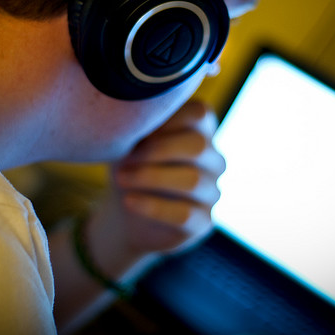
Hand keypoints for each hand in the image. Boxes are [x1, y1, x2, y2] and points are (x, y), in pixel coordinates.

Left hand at [112, 100, 225, 255]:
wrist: (127, 210)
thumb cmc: (132, 163)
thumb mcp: (131, 140)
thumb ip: (141, 125)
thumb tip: (134, 114)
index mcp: (201, 131)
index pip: (199, 112)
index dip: (167, 118)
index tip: (137, 128)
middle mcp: (213, 160)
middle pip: (198, 145)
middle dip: (157, 149)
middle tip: (126, 157)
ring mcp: (211, 191)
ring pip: (191, 180)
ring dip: (150, 177)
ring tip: (121, 178)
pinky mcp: (203, 222)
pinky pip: (183, 213)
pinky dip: (152, 205)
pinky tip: (129, 201)